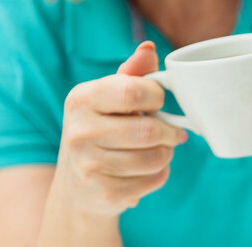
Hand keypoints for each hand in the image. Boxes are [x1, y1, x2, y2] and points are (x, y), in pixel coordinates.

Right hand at [56, 42, 184, 215]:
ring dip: (167, 154)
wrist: (78, 188)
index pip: (134, 91)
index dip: (157, 97)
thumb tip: (149, 49)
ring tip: (160, 151)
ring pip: (155, 157)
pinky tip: (148, 171)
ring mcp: (89, 164)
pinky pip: (154, 179)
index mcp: (81, 99)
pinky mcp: (105, 192)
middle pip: (149, 129)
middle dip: (170, 132)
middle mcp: (80, 131)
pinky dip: (160, 174)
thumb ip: (132, 76)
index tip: (159, 103)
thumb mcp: (108, 100)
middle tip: (173, 134)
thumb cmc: (101, 133)